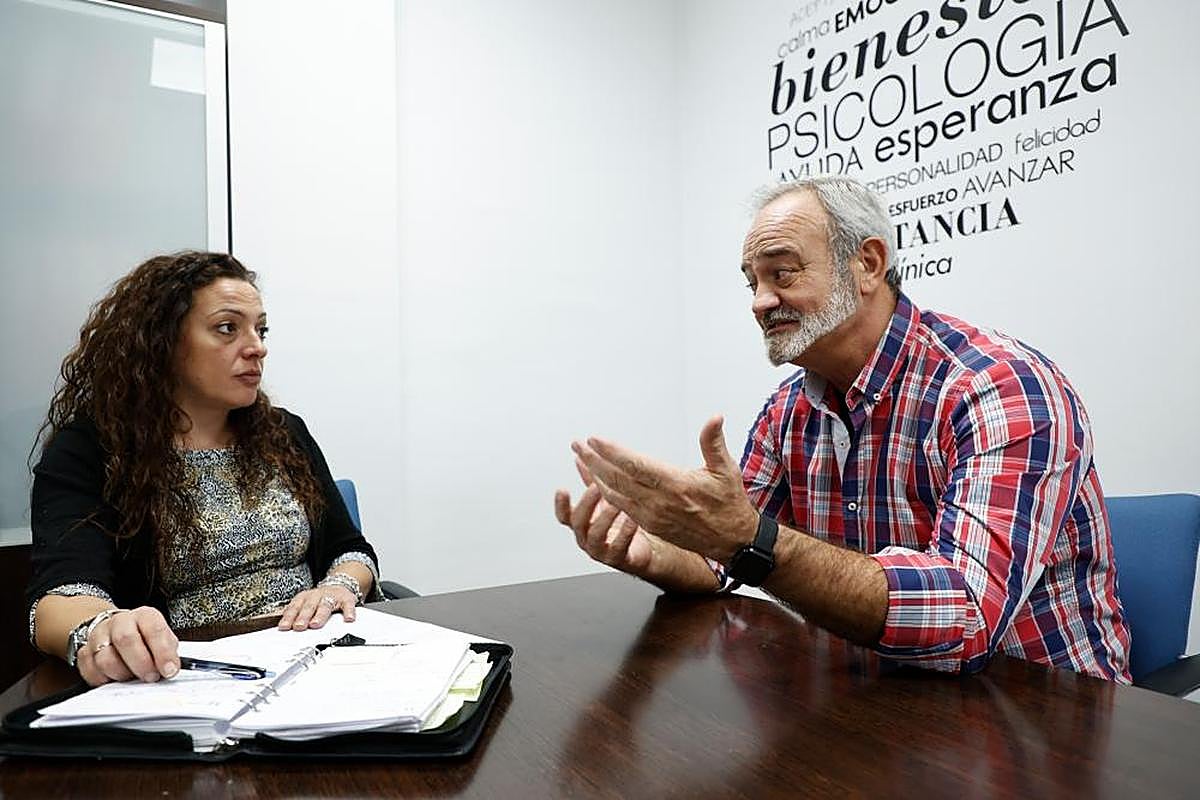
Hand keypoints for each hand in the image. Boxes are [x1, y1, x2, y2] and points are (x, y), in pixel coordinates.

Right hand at [77, 607, 179, 686]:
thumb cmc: (144, 638)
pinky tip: (115, 678)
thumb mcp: (163, 640)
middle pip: (125, 639)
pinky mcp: (84, 652)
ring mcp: (99, 635)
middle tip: (151, 677)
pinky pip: (90, 670)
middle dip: (141, 664)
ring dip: (122, 674)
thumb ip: (168, 652)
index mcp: (144, 616)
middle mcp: (120, 622)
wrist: (116, 630)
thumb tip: (171, 669)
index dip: (163, 652)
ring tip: (132, 677)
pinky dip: (104, 679)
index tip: (169, 670)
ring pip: (105, 658)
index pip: (153, 629)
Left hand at [277, 584, 356, 630]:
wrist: (338, 586)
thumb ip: (295, 616)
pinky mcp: (346, 599)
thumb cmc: (319, 600)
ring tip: (315, 624)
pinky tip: (348, 619)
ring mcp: (331, 597)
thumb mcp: (304, 605)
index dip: (289, 617)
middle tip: (299, 627)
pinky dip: (348, 612)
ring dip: (320, 615)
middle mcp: (316, 596)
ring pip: (325, 605)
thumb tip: (283, 630)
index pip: (294, 607)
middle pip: (309, 606)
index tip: (284, 627)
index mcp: (304, 598)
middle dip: (303, 617)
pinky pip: (347, 605)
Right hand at [555, 459, 658, 577]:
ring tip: (615, 504)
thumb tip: (580, 458)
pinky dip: (625, 532)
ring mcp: (601, 550)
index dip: (561, 504)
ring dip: (605, 517)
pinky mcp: (618, 559)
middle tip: (596, 488)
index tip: (562, 489)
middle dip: (586, 504)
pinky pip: (619, 547)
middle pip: (578, 522)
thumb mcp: (604, 500)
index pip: (564, 515)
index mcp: (583, 524)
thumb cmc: (621, 525)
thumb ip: (590, 481)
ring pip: (595, 535)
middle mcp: (587, 538)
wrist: (644, 550)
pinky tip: (632, 520)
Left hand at [570, 415, 758, 561]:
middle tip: (578, 444)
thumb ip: (714, 442)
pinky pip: (621, 507)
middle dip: (595, 460)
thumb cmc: (729, 503)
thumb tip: (714, 417)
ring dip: (595, 475)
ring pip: (615, 494)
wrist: (732, 541)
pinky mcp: (651, 525)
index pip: (636, 466)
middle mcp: (660, 502)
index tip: (595, 439)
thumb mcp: (727, 470)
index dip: (612, 452)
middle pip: (618, 479)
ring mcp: (653, 516)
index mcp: (676, 485)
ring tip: (580, 458)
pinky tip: (595, 481)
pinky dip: (605, 493)